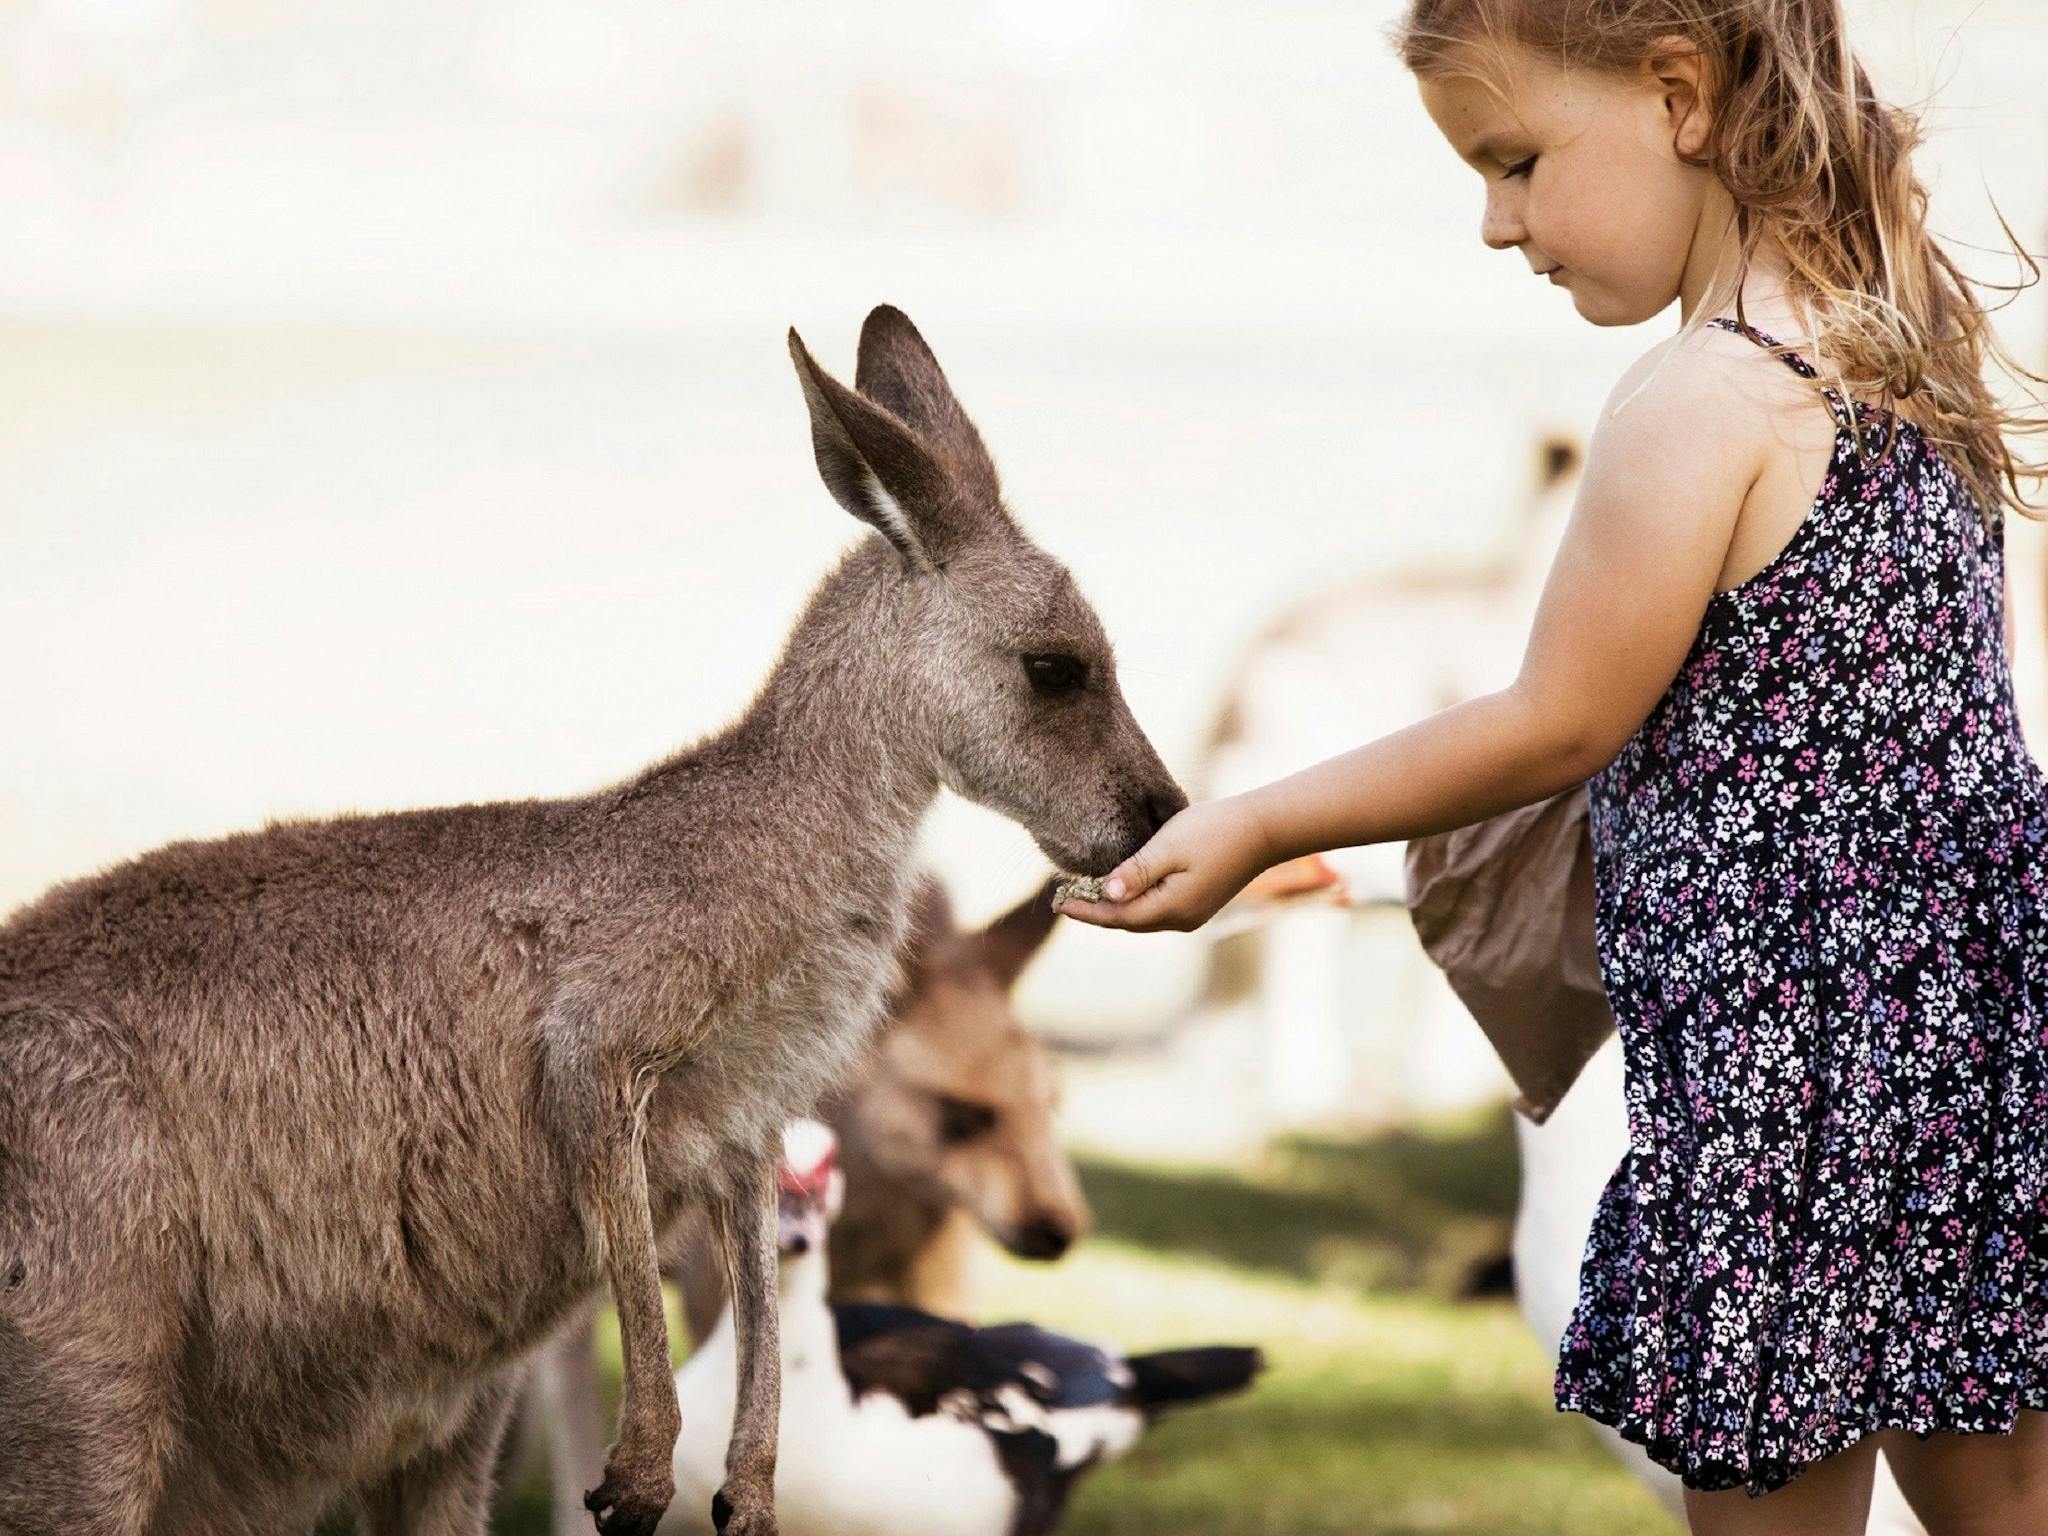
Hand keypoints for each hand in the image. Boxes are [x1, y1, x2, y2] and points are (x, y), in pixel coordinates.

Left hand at [1052, 794, 1276, 932]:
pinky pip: (1156, 909)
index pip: (1117, 916)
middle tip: (1063, 897)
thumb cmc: (1215, 830)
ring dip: (1114, 908)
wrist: (1262, 829)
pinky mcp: (1199, 903)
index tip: (1057, 900)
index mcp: (1171, 908)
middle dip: (1095, 911)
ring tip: (1085, 894)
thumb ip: (1136, 872)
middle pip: (1127, 922)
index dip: (1085, 909)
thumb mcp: (1168, 846)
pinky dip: (1134, 902)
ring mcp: (1192, 914)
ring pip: (1142, 917)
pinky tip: (1121, 889)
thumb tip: (1107, 894)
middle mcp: (1182, 919)